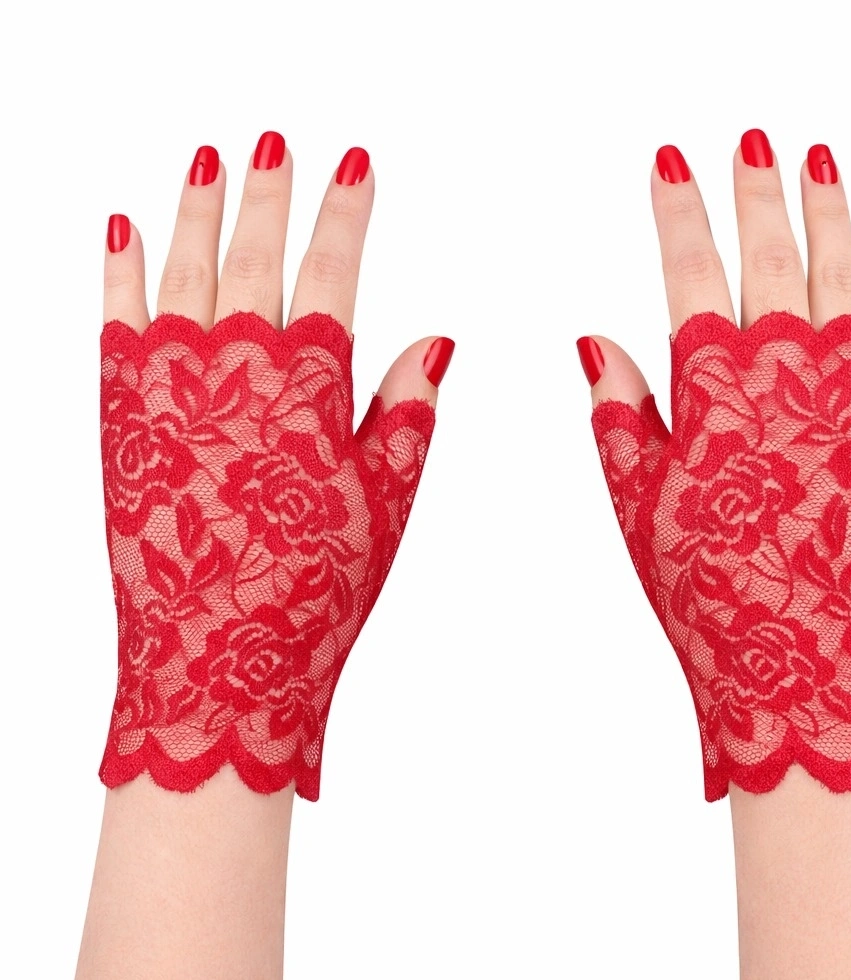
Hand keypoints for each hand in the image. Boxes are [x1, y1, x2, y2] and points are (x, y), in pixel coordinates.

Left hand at [100, 135, 453, 799]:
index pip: (332, 271)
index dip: (346, 212)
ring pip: (182, 271)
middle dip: (268, 191)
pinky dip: (118, 270)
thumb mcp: (384, 504)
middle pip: (253, 255)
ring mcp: (169, 387)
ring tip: (208, 162)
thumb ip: (406, 412)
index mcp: (309, 387)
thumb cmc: (307, 593)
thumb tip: (434, 341)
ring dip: (196, 210)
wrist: (213, 662)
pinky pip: (113, 320)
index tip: (354, 166)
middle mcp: (235, 370)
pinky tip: (123, 232)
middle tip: (276, 143)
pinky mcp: (120, 415)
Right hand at [578, 131, 850, 799]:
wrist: (810, 662)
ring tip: (817, 157)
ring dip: (829, 207)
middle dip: (756, 189)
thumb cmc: (717, 595)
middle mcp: (788, 371)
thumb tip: (596, 342)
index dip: (677, 213)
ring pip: (842, 269)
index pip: (689, 272)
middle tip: (750, 139)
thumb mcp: (640, 508)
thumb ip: (621, 414)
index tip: (670, 164)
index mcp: (712, 389)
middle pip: (770, 254)